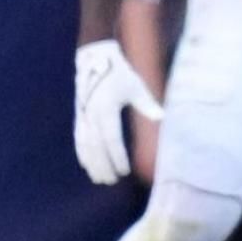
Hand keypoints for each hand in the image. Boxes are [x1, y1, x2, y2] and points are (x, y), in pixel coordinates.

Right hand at [74, 39, 162, 184]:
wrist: (95, 60)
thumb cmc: (120, 74)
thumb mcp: (136, 86)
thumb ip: (147, 104)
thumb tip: (162, 117)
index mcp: (105, 109)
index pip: (111, 139)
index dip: (116, 157)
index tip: (124, 171)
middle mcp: (91, 115)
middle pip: (96, 147)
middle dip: (104, 166)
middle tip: (113, 181)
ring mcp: (83, 117)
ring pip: (85, 146)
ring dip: (92, 164)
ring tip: (101, 179)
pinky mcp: (79, 117)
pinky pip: (79, 140)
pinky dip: (83, 154)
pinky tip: (89, 166)